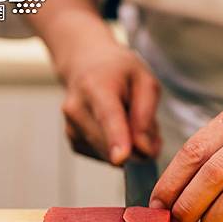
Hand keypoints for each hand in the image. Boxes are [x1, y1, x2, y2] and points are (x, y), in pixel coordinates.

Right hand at [59, 42, 160, 164]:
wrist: (84, 63)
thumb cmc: (118, 70)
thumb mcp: (144, 79)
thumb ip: (146, 113)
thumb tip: (144, 149)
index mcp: (95, 86)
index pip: (107, 117)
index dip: (116, 139)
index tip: (121, 158)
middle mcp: (76, 109)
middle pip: (110, 144)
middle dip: (138, 147)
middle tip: (151, 129)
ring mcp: (71, 128)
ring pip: (111, 155)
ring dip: (131, 147)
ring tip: (131, 118)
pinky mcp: (74, 142)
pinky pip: (106, 157)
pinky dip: (119, 148)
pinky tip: (119, 127)